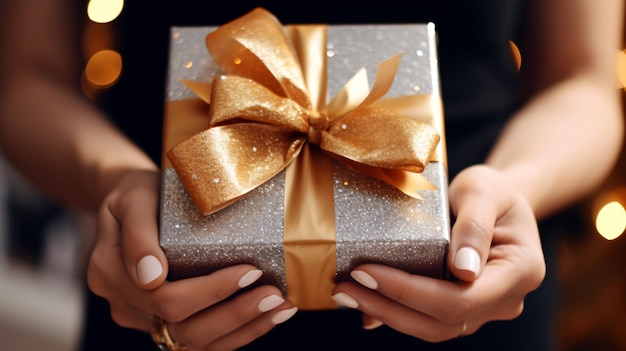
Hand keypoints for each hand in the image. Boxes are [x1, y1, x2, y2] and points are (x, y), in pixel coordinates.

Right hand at [86, 170, 297, 349]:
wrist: (132, 204)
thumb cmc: (136, 194)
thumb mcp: (132, 198)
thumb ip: (138, 233)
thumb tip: (151, 277)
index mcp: (110, 275)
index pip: (165, 298)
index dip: (211, 291)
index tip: (251, 271)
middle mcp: (125, 305)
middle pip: (182, 327)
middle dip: (235, 314)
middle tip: (274, 294)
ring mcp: (144, 318)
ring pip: (194, 341)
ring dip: (243, 329)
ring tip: (280, 308)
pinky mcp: (164, 322)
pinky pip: (201, 339)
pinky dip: (237, 332)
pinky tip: (268, 317)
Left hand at [331, 164, 545, 341]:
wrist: (501, 201)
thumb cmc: (494, 190)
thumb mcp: (484, 190)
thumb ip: (475, 225)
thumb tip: (462, 271)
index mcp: (519, 272)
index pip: (461, 299)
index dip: (410, 291)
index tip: (367, 270)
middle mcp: (505, 300)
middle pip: (443, 322)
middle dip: (388, 307)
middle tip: (343, 287)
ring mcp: (485, 309)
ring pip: (433, 328)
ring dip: (386, 313)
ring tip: (346, 293)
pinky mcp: (463, 308)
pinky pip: (428, 320)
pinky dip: (394, 312)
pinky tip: (363, 303)